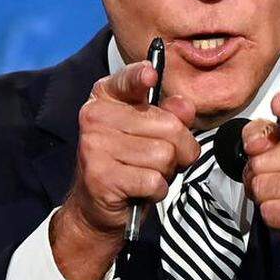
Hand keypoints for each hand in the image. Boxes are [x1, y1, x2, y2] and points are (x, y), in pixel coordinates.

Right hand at [53, 61, 199, 279]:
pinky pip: (154, 180)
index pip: (128, 79)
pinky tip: (141, 189)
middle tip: (162, 160)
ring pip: (164, 155)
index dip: (141, 75)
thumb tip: (185, 107)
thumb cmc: (130, 163)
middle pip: (170, 126)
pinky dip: (157, 190)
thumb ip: (172, 115)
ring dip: (167, 172)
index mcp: (107, 98)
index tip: (150, 73)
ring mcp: (94, 146)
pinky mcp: (100, 176)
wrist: (97, 206)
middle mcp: (95, 116)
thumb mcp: (154, 133)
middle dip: (181, 149)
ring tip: (148, 174)